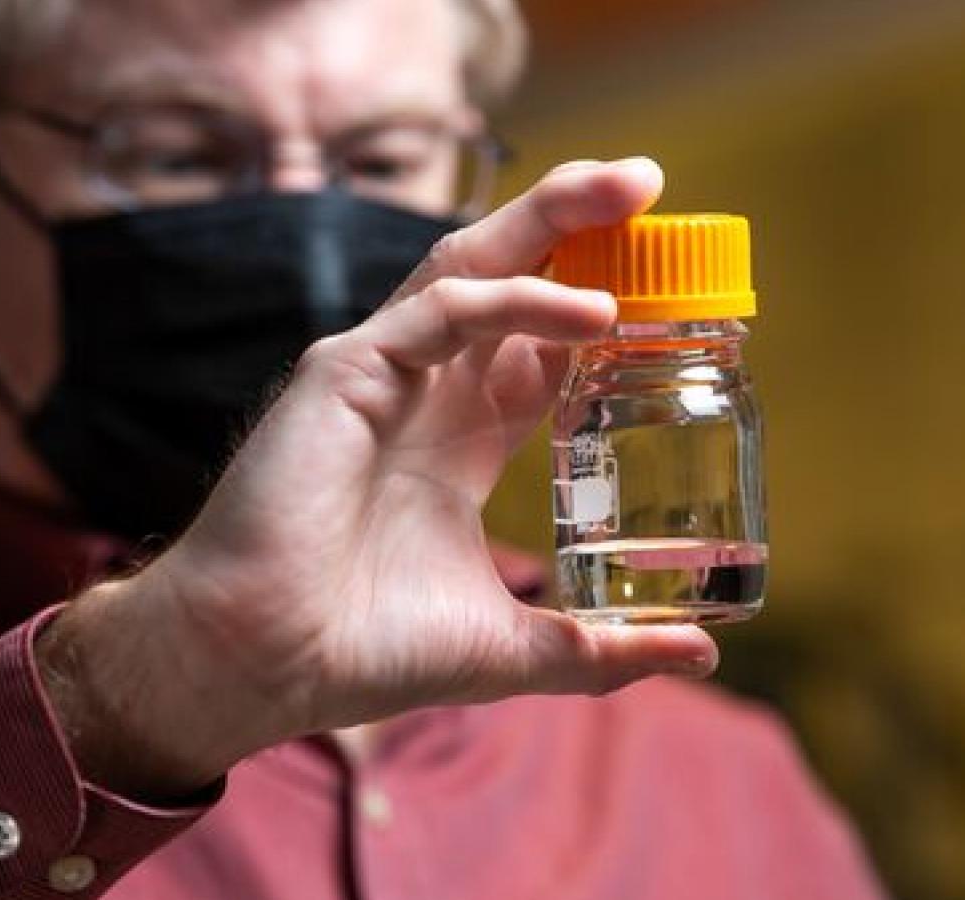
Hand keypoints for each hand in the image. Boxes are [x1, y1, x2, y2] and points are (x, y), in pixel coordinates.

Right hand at [38, 159, 719, 797]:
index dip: (604, 308)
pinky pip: (440, 311)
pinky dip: (517, 301)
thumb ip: (600, 647)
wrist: (262, 667)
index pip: (542, 346)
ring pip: (472, 263)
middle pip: (511, 277)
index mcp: (458, 440)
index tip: (678, 292)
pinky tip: (589, 312)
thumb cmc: (365, 653)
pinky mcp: (346, 372)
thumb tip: (702, 657)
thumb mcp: (515, 647)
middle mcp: (425, 392)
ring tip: (632, 190)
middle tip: (651, 183)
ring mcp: (384, 374)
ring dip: (551, 219)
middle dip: (578, 222)